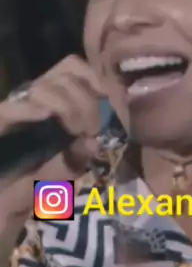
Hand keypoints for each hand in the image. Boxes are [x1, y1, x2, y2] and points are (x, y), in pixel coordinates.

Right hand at [0, 56, 102, 245]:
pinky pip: (8, 109)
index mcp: (55, 98)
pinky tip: (44, 115)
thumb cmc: (44, 177)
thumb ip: (85, 149)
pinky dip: (28, 109)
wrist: (13, 200)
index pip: (71, 66)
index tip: (106, 95)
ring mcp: (14, 109)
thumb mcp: (74, 163)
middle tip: (91, 130)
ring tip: (75, 132)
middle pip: (63, 78)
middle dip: (85, 102)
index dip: (91, 75)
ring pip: (42, 89)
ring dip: (66, 107)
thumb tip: (92, 141)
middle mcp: (34, 97)